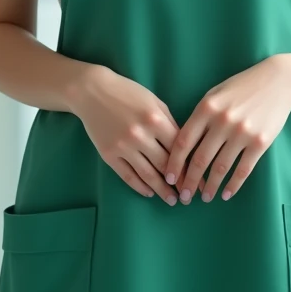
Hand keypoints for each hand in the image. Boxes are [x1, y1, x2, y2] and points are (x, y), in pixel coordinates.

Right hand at [74, 64, 203, 203]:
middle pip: (164, 164)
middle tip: (187, 195)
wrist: (92, 91)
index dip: (189, 165)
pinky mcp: (109, 155)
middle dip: (178, 182)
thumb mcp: (153, 100)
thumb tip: (182, 145)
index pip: (177, 148)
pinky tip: (149, 193)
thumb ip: (168, 121)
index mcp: (155, 119)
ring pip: (147, 174)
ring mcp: (123, 146)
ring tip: (171, 200)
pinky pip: (128, 175)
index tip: (198, 177)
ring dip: (161, 190)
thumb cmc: (127, 92)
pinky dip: (140, 187)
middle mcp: (141, 135)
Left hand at [164, 55, 290, 204]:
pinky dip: (233, 185)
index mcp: (207, 107)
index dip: (174, 163)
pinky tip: (227, 194)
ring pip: (220, 167)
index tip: (169, 178)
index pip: (184, 141)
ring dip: (210, 187)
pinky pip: (243, 170)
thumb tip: (185, 145)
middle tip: (184, 197)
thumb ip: (200, 115)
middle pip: (200, 159)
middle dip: (189, 182)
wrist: (277, 81)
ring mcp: (242, 132)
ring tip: (205, 197)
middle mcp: (222, 121)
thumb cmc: (242, 87)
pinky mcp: (260, 142)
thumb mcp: (215, 94)